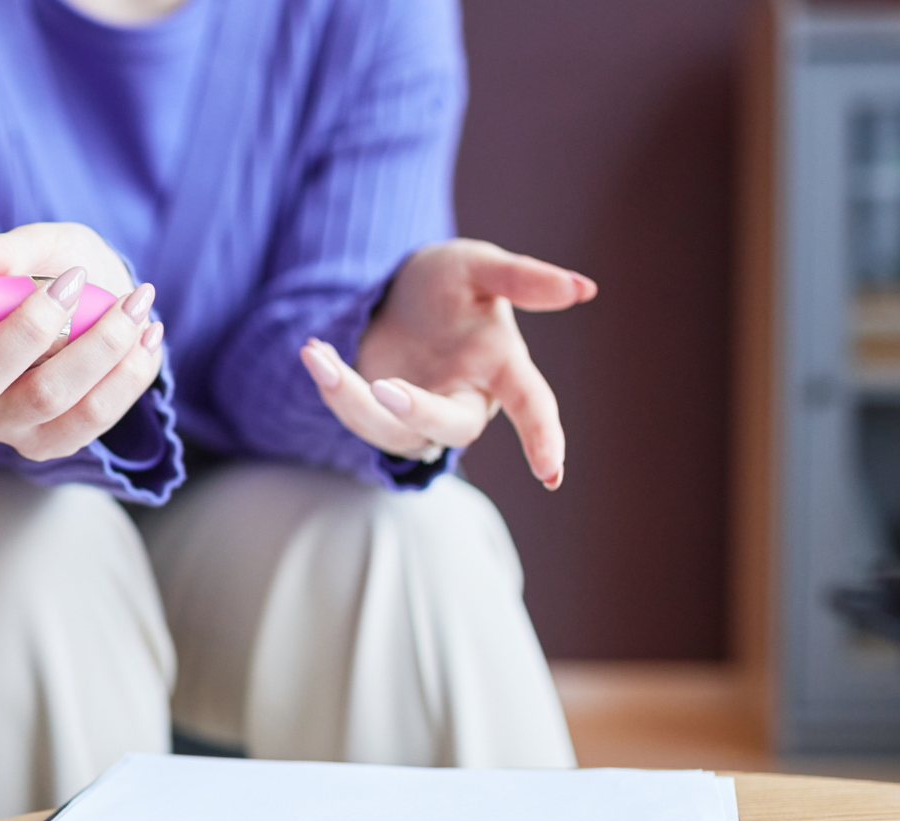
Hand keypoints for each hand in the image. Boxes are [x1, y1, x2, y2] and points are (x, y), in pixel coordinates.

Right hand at [0, 220, 162, 461]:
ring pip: (42, 398)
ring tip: (137, 303)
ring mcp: (5, 424)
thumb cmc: (61, 271)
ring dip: (98, 346)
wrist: (114, 303)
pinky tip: (148, 334)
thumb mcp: (35, 246)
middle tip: (74, 283)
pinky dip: (127, 371)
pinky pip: (91, 418)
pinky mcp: (51, 443)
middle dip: (27, 329)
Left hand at [298, 239, 595, 489]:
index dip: (543, 438)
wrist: (397, 293)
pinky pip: (358, 419)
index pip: (532, 405)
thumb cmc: (450, 282)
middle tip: (385, 386)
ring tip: (321, 357)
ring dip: (355, 402)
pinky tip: (315, 353)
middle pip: (453, 428)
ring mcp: (422, 417)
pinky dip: (332, 389)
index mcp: (501, 367)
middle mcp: (466, 401)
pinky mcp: (383, 419)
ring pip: (394, 433)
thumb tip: (584, 289)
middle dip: (419, 412)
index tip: (551, 475)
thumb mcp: (479, 267)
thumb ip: (523, 278)